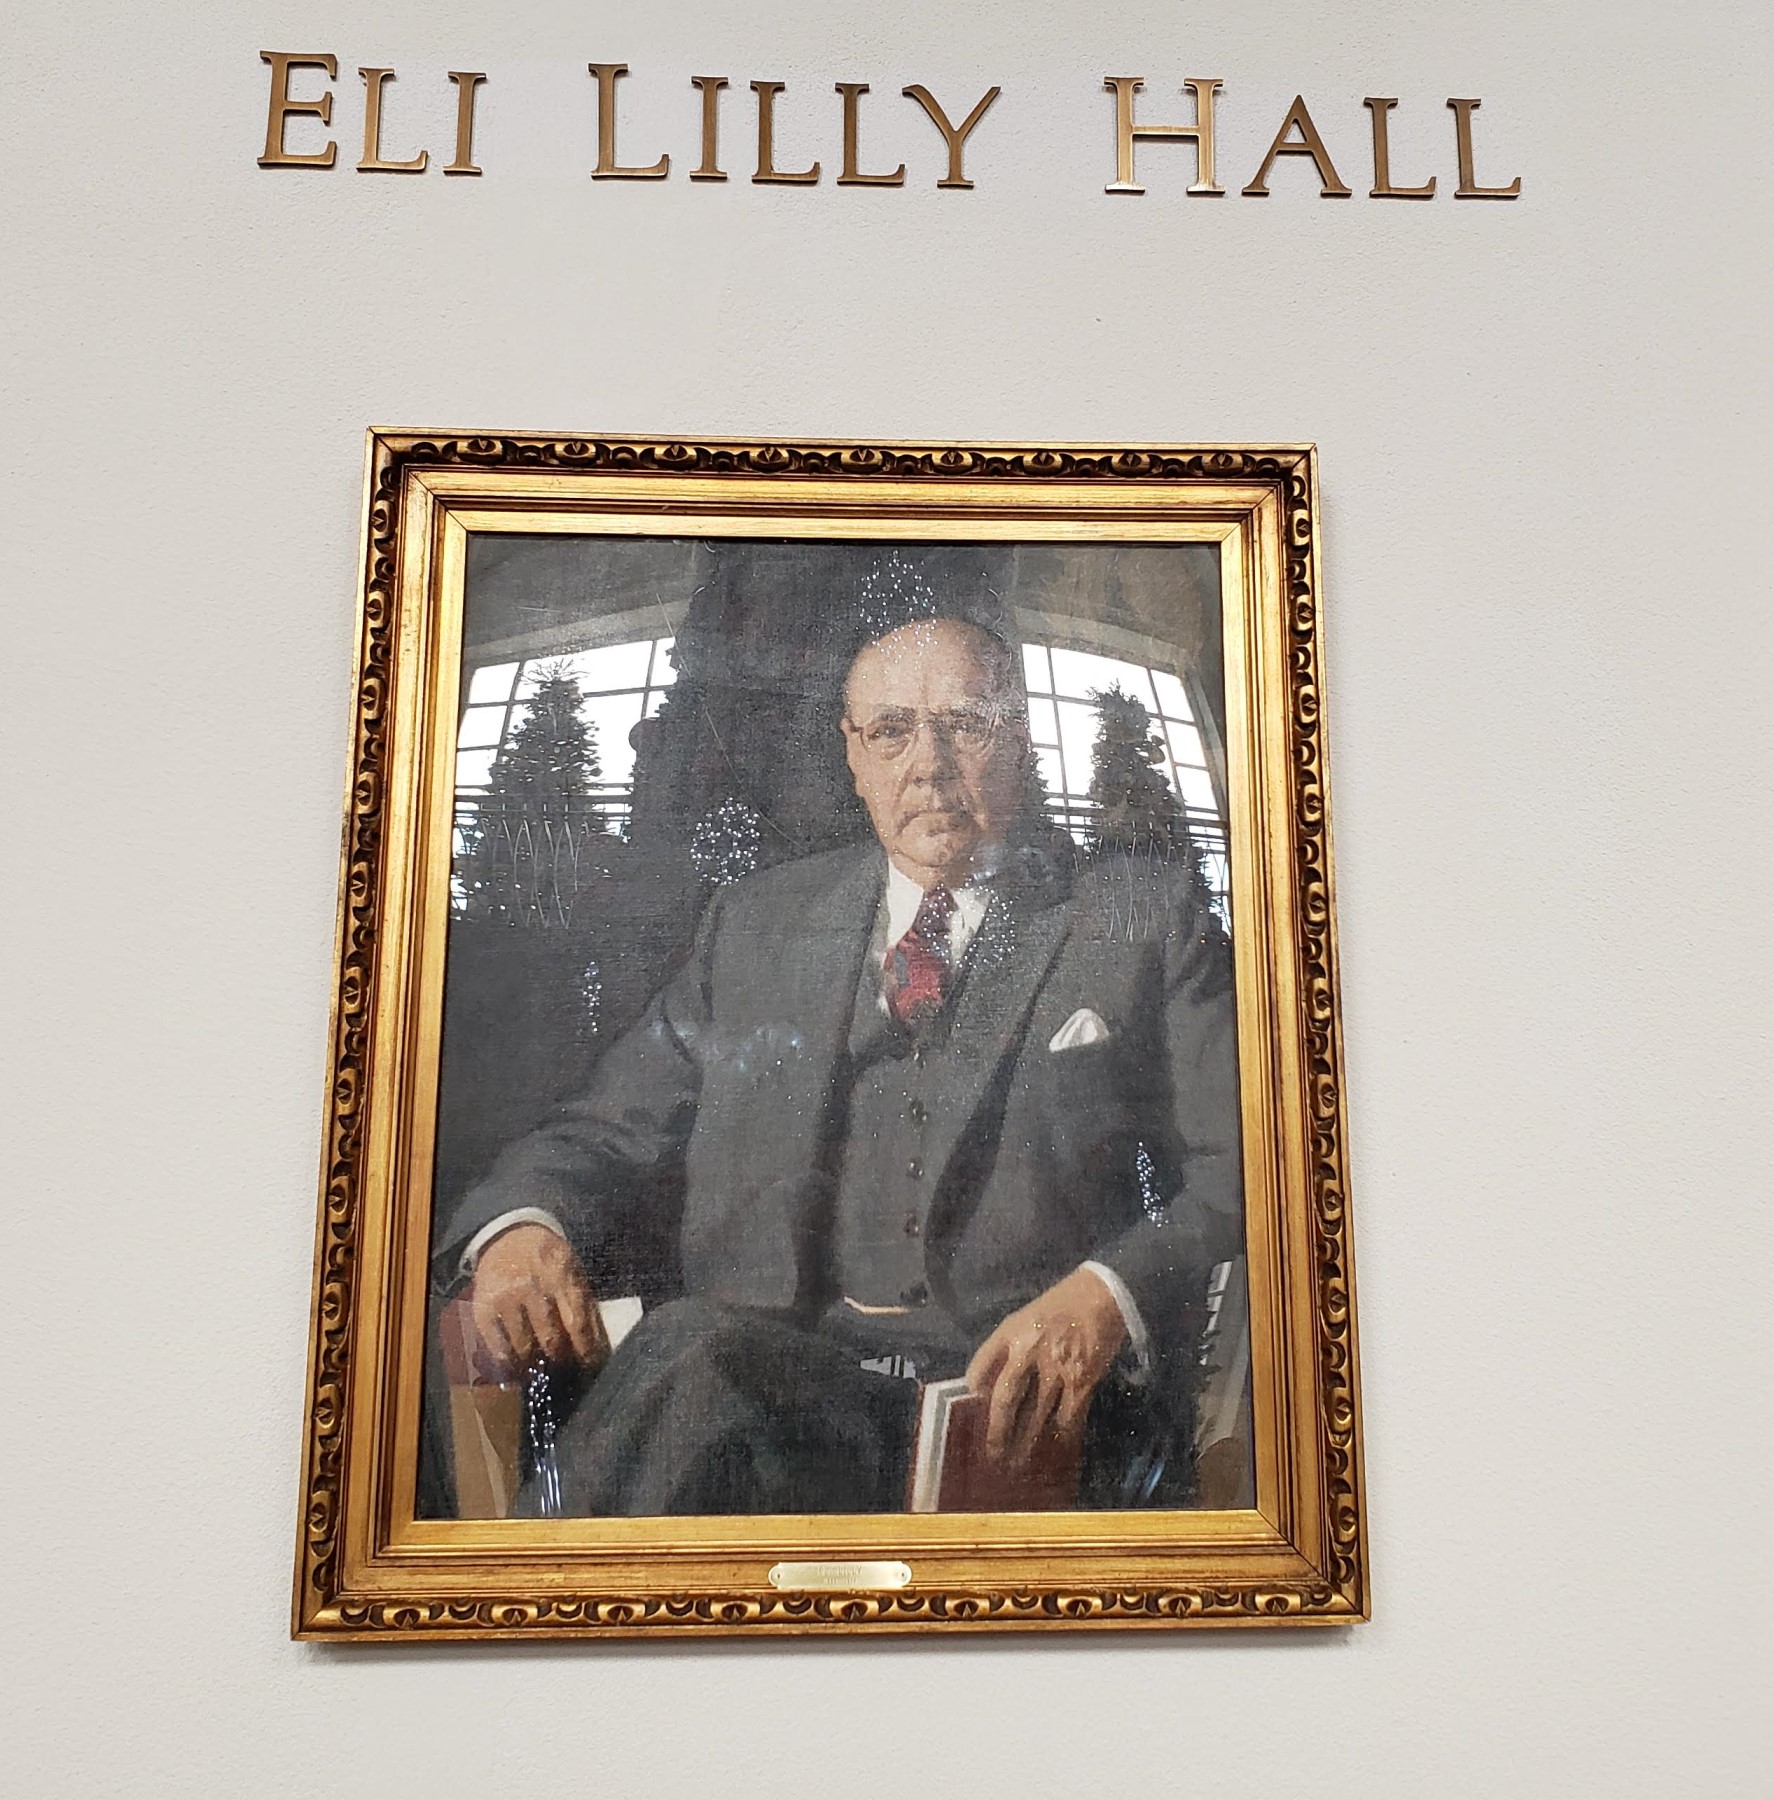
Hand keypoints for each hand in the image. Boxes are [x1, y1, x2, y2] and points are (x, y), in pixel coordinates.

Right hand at [468, 1224, 605, 1377]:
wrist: (509, 1236)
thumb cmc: (547, 1259)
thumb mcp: (572, 1270)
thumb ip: (582, 1303)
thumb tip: (594, 1346)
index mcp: (561, 1275)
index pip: (577, 1322)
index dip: (586, 1350)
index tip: (591, 1366)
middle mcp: (532, 1286)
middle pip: (551, 1338)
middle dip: (562, 1359)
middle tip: (566, 1367)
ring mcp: (506, 1299)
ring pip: (524, 1347)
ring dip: (536, 1363)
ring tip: (542, 1368)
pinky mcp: (484, 1309)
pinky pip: (498, 1347)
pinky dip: (510, 1362)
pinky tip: (518, 1366)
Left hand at [965, 1266, 1127, 1469]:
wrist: (1103, 1297)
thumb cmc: (1060, 1307)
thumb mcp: (1024, 1318)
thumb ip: (1004, 1347)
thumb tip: (983, 1385)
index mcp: (1011, 1332)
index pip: (982, 1364)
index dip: (974, 1388)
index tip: (969, 1408)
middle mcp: (1029, 1351)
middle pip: (1005, 1400)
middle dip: (997, 1431)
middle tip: (992, 1454)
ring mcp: (1056, 1368)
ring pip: (1035, 1415)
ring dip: (1025, 1442)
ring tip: (1017, 1461)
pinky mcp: (1081, 1381)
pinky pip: (1067, 1417)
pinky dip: (1060, 1434)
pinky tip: (1054, 1447)